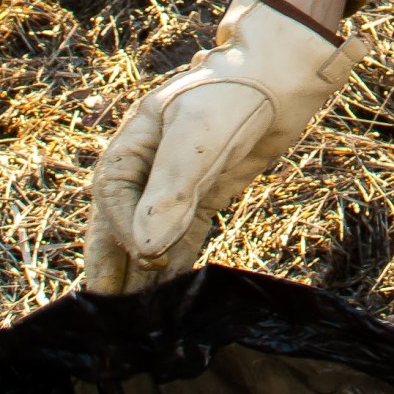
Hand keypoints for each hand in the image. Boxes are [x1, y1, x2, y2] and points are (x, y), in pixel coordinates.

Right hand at [83, 0, 367, 293]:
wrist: (288, 75)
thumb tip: (144, 249)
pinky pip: (184, 234)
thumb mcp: (197, 136)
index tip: (140, 257)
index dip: (118, 228)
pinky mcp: (209, 192)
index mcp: (136, 138)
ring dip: (144, 270)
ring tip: (134, 319)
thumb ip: (170, 191)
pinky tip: (170, 296)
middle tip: (106, 313)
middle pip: (122, 219)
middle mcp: (152, 162)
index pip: (112, 193)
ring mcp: (181, 179)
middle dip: (114, 263)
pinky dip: (176, 262)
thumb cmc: (237, 92)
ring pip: (152, 232)